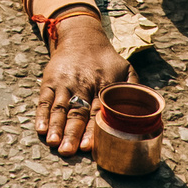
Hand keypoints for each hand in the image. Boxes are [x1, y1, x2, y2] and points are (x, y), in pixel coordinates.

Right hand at [36, 14, 130, 156]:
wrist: (81, 36)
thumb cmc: (106, 60)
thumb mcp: (126, 70)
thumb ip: (134, 91)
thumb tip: (147, 116)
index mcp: (102, 85)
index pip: (97, 112)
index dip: (92, 130)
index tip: (88, 147)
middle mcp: (82, 85)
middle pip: (76, 112)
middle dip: (71, 133)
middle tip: (67, 151)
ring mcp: (64, 83)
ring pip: (59, 107)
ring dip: (55, 126)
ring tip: (52, 143)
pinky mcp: (50, 80)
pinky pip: (44, 99)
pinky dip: (41, 114)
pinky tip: (40, 128)